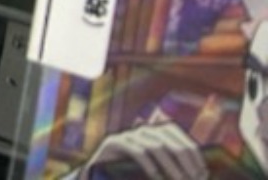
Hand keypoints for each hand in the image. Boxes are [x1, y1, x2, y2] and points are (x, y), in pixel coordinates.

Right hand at [80, 119, 207, 179]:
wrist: (102, 173)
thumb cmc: (135, 173)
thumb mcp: (160, 167)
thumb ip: (176, 166)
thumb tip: (203, 174)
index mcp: (160, 133)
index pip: (184, 142)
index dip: (196, 159)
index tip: (203, 176)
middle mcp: (145, 130)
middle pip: (173, 144)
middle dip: (186, 165)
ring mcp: (129, 135)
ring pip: (157, 147)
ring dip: (171, 168)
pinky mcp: (114, 142)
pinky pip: (138, 151)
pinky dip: (151, 166)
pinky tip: (157, 178)